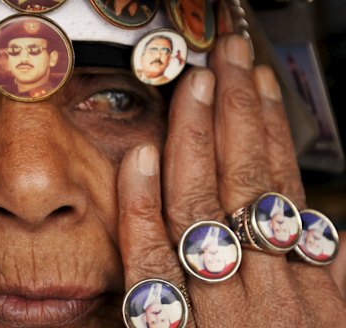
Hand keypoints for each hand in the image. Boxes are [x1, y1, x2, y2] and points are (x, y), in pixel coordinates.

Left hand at [117, 34, 345, 326]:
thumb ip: (328, 284)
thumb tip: (323, 234)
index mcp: (310, 290)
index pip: (283, 189)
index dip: (270, 130)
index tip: (256, 84)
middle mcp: (269, 292)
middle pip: (248, 184)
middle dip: (236, 113)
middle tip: (226, 58)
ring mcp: (221, 312)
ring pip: (203, 210)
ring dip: (195, 141)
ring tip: (194, 85)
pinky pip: (154, 266)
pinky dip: (144, 209)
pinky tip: (140, 158)